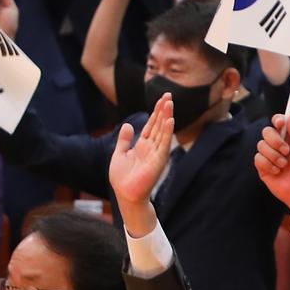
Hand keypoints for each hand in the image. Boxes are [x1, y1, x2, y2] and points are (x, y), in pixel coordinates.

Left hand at [108, 93, 173, 210]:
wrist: (125, 195)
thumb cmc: (122, 178)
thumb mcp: (119, 154)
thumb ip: (124, 140)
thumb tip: (128, 125)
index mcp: (143, 145)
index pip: (151, 125)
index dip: (156, 112)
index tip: (161, 99)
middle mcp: (151, 148)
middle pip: (159, 125)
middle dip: (163, 110)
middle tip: (168, 95)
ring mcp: (156, 154)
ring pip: (163, 131)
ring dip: (167, 117)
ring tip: (170, 103)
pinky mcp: (158, 161)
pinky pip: (164, 144)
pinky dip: (167, 132)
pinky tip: (170, 121)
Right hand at [253, 114, 289, 218]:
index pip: (278, 122)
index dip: (277, 120)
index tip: (279, 123)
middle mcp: (278, 145)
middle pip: (266, 131)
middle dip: (275, 141)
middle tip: (287, 151)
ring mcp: (269, 156)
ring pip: (260, 145)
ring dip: (274, 156)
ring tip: (284, 166)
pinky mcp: (262, 167)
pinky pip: (257, 158)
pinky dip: (268, 165)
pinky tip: (277, 172)